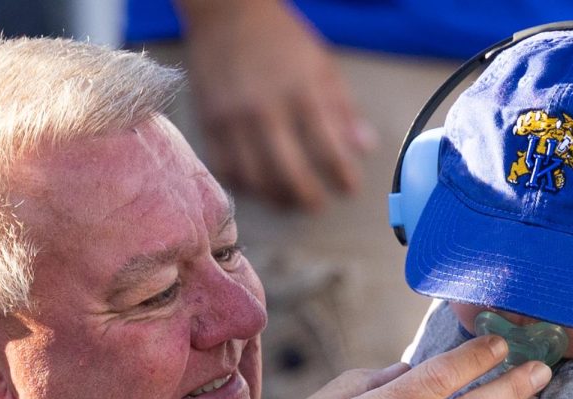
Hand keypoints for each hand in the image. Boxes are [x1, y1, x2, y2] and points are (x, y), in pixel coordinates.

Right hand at [176, 0, 376, 210]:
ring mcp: (233, 120)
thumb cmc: (281, 39)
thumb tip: (364, 148)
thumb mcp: (322, 66)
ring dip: (275, 198)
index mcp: (302, 93)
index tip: (349, 188)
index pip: (328, 150)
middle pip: (290, 174)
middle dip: (309, 198)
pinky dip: (243, 185)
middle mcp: (266, 111)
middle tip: (317, 205)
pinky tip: (257, 185)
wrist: (227, 12)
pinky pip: (225, 169)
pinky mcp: (209, 124)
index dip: (342, 177)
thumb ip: (343, 109)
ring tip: (288, 200)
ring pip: (255, 179)